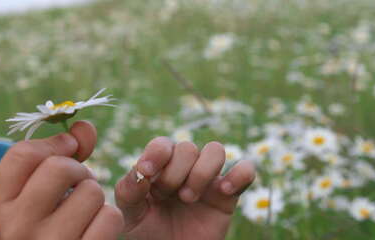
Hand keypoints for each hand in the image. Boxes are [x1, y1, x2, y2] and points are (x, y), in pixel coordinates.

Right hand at [0, 121, 123, 239]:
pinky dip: (109, 219)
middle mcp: (16, 228)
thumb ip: (59, 154)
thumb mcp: (35, 195)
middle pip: (61, 168)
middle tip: (76, 187)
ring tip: (83, 212)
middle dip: (78, 171)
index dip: (54, 144)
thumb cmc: (44, 226)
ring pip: (92, 191)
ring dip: (96, 197)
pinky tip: (94, 229)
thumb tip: (84, 126)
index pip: (22, 153)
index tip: (67, 150)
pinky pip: (110, 216)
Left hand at [115, 137, 255, 239]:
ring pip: (215, 150)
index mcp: (160, 167)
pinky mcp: (229, 194)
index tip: (147, 172)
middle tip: (167, 196)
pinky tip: (223, 191)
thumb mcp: (131, 216)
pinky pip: (245, 170)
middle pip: (188, 147)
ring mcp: (208, 179)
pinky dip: (239, 174)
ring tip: (188, 197)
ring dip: (201, 171)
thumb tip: (140, 171)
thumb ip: (129, 191)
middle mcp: (185, 167)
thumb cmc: (150, 234)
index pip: (163, 144)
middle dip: (175, 172)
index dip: (156, 152)